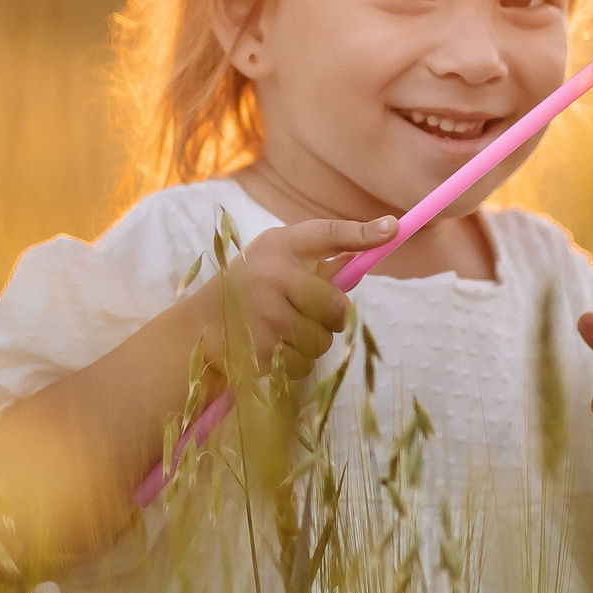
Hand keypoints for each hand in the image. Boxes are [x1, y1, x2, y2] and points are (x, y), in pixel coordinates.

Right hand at [193, 216, 392, 380]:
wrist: (199, 327)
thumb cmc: (249, 287)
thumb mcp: (276, 261)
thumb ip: (318, 262)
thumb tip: (366, 261)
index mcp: (279, 246)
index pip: (327, 233)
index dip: (361, 233)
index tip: (393, 228)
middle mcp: (272, 274)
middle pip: (337, 307)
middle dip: (334, 318)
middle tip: (312, 315)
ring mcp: (267, 313)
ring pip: (323, 341)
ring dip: (311, 342)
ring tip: (282, 330)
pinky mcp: (263, 349)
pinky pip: (305, 364)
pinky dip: (296, 362)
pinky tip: (272, 348)